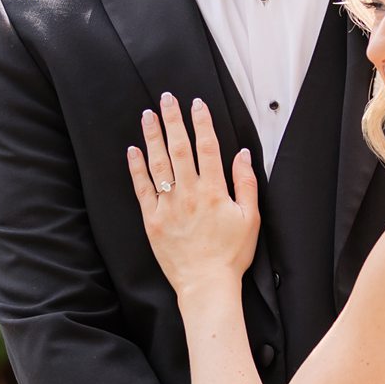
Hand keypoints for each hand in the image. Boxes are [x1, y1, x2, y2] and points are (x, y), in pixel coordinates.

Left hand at [126, 93, 257, 296]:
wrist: (207, 285)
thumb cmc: (231, 254)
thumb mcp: (251, 218)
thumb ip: (246, 183)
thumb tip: (243, 154)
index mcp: (215, 190)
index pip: (207, 147)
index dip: (201, 122)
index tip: (196, 104)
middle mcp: (190, 193)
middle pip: (179, 148)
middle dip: (173, 120)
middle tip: (167, 99)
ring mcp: (169, 205)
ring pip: (158, 163)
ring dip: (153, 137)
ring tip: (148, 115)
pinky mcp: (153, 219)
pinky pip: (142, 188)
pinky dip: (137, 168)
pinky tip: (133, 150)